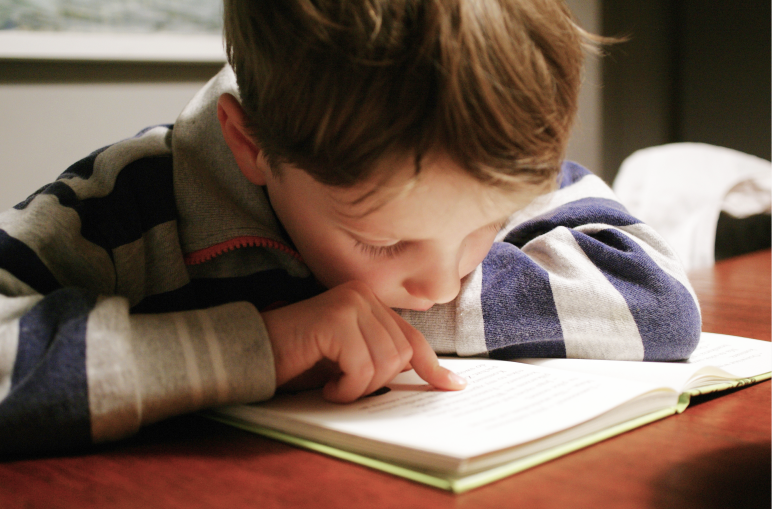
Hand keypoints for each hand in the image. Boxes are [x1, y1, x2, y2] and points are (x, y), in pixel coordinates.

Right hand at [261, 281, 465, 402]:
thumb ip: (382, 357)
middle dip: (377, 383)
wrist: (251, 354)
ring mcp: (350, 303)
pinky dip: (345, 388)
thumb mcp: (348, 359)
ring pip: (385, 363)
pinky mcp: (336, 319)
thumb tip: (431, 376)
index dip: (433, 366)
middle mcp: (362, 295)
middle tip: (345, 387)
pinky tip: (325, 386)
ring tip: (333, 385)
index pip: (411, 338)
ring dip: (359, 387)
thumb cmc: (298, 360)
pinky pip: (361, 368)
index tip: (453, 386)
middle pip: (400, 355)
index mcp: (369, 302)